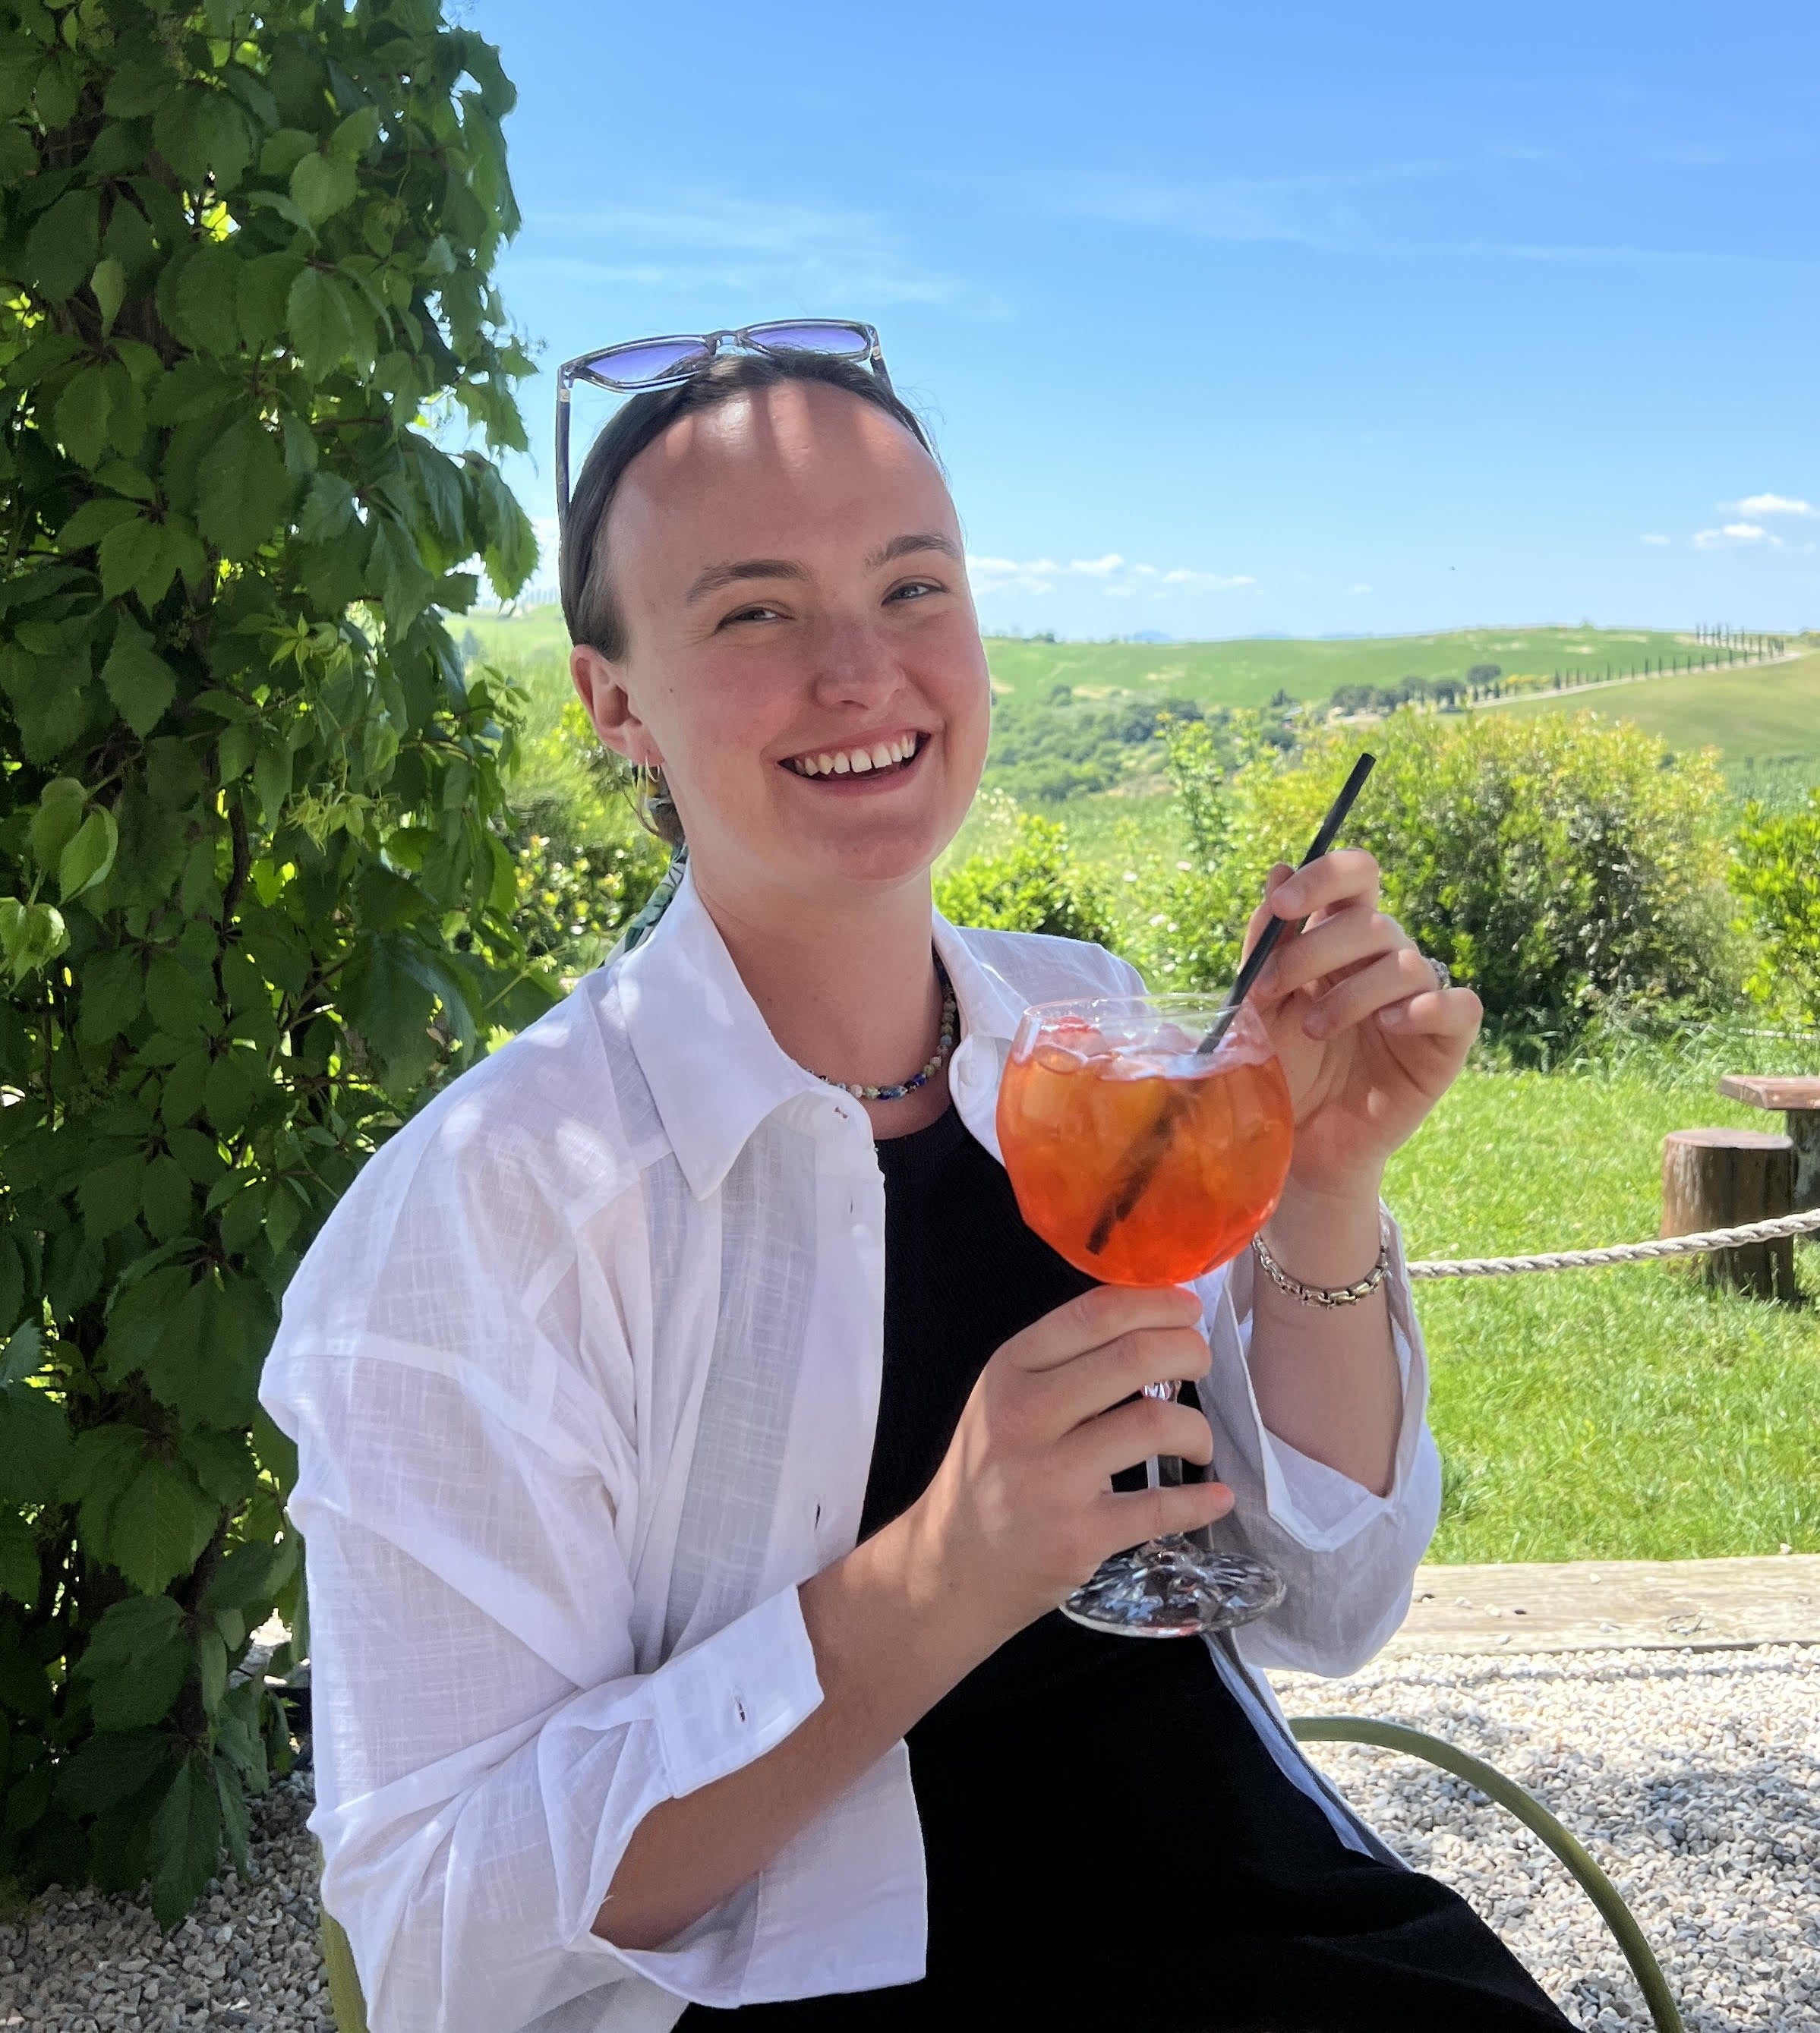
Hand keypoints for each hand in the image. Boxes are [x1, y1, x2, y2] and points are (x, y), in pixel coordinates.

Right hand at [900, 1284, 1234, 1654]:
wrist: (950, 1564)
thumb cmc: (988, 1471)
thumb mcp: (1002, 1399)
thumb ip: (1063, 1364)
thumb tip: (1153, 1330)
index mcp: (1010, 1371)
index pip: (1094, 1314)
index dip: (1156, 1302)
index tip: (1189, 1309)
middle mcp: (1026, 1416)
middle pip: (1133, 1357)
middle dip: (1189, 1351)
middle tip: (1201, 1365)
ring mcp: (1052, 1478)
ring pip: (1154, 1424)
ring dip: (1197, 1428)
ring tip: (1197, 1442)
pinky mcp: (1079, 1536)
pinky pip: (1160, 1507)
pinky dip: (1200, 1501)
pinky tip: (1216, 1496)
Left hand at [1244, 851, 1481, 1202]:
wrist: (1302, 1141)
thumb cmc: (1284, 1069)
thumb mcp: (1262, 1005)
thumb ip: (1269, 943)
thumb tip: (1278, 870)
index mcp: (1342, 939)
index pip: (1355, 877)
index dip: (1325, 877)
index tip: (1284, 904)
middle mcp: (1385, 960)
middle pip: (1373, 921)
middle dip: (1314, 951)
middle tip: (1274, 992)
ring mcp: (1420, 998)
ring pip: (1405, 963)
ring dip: (1351, 992)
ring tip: (1317, 1029)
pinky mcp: (1447, 1042)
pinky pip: (1460, 1004)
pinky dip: (1426, 1008)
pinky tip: (1390, 1026)